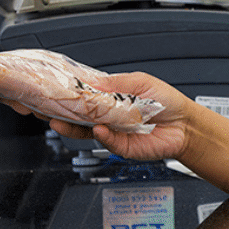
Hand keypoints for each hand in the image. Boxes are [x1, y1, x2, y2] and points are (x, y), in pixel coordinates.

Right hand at [47, 71, 192, 160]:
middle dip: (58, 112)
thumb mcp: (140, 82)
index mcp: (109, 98)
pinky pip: (106, 141)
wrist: (185, 124)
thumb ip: (115, 83)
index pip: (81, 96)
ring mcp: (112, 131)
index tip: (48, 91)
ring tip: (59, 121)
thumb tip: (91, 82)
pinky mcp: (121, 146)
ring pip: (85, 131)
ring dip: (70, 127)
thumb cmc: (166, 102)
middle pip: (75, 115)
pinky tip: (98, 128)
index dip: (64, 95)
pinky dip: (101, 135)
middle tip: (43, 108)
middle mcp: (107, 115)